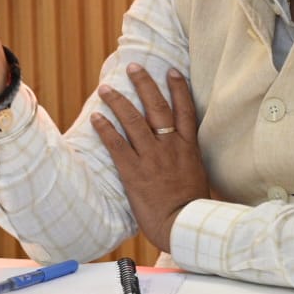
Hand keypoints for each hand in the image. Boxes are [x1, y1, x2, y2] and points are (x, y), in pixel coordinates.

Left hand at [90, 64, 207, 252]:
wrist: (184, 225)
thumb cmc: (192, 208)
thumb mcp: (197, 177)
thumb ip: (187, 161)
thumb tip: (181, 156)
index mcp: (189, 148)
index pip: (185, 110)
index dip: (178, 88)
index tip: (171, 71)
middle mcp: (170, 147)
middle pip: (157, 107)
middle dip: (144, 84)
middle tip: (133, 67)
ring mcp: (152, 157)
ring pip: (134, 121)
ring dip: (118, 101)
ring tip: (106, 88)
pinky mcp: (134, 171)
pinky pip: (117, 145)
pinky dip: (106, 129)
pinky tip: (96, 118)